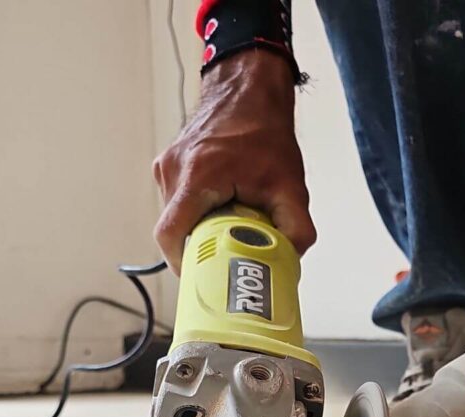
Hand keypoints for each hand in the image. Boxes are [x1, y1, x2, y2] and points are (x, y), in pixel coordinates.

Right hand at [153, 51, 314, 271]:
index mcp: (197, 176)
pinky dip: (197, 213)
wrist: (249, 91)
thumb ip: (296, 229)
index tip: (199, 278)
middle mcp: (174, 170)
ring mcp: (168, 166)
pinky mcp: (170, 164)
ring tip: (227, 227)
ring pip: (176, 216)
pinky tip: (221, 209)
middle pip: (174, 229)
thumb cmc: (265, 133)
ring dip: (199, 228)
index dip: (182, 264)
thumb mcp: (292, 186)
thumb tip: (289, 261)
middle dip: (198, 248)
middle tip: (223, 258)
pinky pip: (178, 202)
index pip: (170, 234)